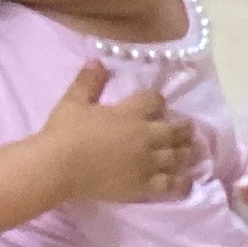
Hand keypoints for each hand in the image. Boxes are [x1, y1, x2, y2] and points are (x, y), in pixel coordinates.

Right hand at [36, 63, 200, 206]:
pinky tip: (186, 180)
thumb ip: (88, 82)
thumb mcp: (73, 101)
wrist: (57, 167)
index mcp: (130, 113)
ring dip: (187, 151)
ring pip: (179, 156)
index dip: (157, 101)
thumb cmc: (63, 133)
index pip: (155, 100)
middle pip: (176, 129)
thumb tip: (98, 60)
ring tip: (190, 150)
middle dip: (183, 127)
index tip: (157, 104)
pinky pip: (172, 184)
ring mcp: (148, 162)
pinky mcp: (144, 185)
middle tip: (186, 129)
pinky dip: (182, 182)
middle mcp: (145, 136)